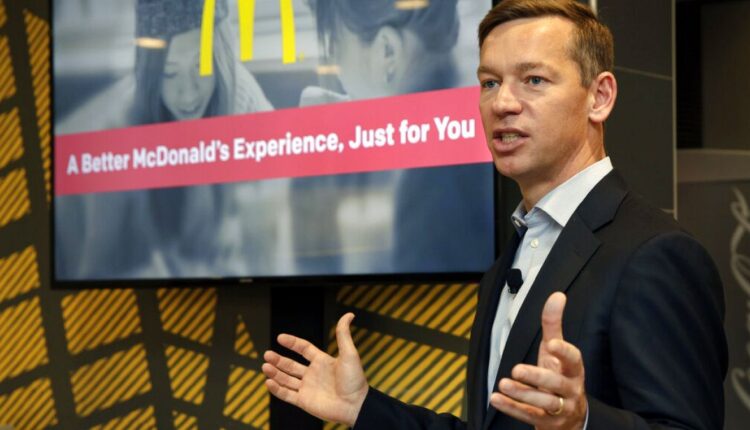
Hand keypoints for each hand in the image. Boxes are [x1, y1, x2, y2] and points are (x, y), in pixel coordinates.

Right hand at [262, 313, 368, 426]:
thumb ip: (344, 335)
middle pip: (291, 365)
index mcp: (322, 362)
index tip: (280, 337)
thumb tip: (349, 314)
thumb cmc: (355, 380)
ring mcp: (307, 388)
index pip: (304, 349)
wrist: (356, 406)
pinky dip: (277, 389)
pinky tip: (269, 382)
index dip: (292, 343)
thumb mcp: (349, 354)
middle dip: (278, 360)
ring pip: (286, 379)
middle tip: (266, 354)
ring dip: (275, 373)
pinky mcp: (304, 402)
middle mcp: (313, 374)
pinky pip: (287, 395)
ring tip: (265, 366)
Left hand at [490, 292, 586, 428]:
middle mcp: (570, 389)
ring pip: (544, 402)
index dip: (564, 352)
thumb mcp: (556, 351)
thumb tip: (557, 295)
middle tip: (517, 369)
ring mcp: (560, 408)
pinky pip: (529, 416)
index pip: (573, 359)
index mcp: (573, 370)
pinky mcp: (546, 422)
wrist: (571, 418)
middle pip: (557, 384)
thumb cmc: (561, 376)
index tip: (551, 344)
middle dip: (537, 377)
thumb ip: (554, 325)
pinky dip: (511, 408)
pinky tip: (496, 398)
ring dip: (523, 393)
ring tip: (503, 383)